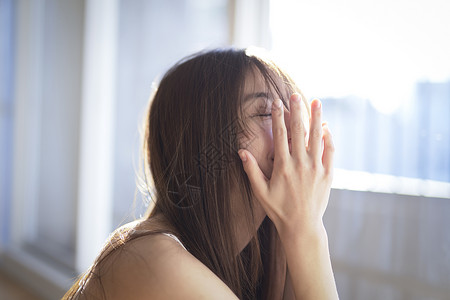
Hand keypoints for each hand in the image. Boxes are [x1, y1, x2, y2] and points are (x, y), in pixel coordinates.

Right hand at [238, 93, 333, 236]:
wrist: (302, 226)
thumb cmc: (279, 209)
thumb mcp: (260, 192)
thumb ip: (251, 170)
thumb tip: (240, 151)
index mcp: (283, 166)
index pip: (280, 134)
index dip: (278, 116)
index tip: (277, 102)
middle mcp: (300, 163)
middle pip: (298, 131)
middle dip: (296, 110)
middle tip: (295, 94)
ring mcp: (316, 168)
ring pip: (317, 137)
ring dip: (316, 117)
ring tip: (316, 101)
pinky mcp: (327, 174)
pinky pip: (330, 151)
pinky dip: (328, 138)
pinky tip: (325, 127)